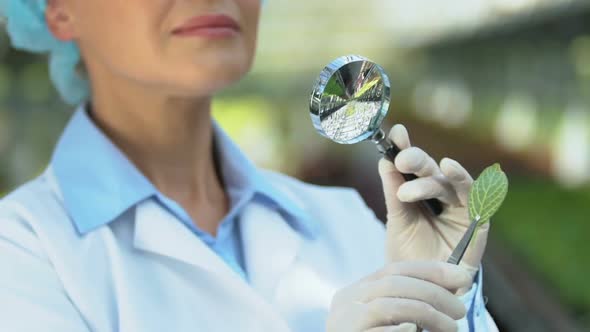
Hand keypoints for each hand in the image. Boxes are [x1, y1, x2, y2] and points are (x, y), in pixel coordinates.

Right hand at [326, 261, 470, 331]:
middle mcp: (346, 300)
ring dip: (428, 313)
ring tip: (452, 327)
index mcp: (357, 290)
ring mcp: (343, 320)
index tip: (463, 277)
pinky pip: (379, 331)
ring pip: (390, 305)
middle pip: (394, 284)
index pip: (395, 269)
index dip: (431, 269)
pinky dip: (399, 331)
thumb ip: (409, 302)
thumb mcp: (390, 318)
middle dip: (434, 292)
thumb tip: (454, 284)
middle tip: (460, 309)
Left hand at [378, 125, 487, 284]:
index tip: (395, 132)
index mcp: (419, 193)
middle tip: (400, 158)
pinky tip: (448, 168)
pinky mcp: (476, 220)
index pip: (412, 165)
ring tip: (408, 190)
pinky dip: (462, 178)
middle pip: (429, 169)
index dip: (404, 146)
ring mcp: (458, 206)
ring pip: (446, 181)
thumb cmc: (410, 254)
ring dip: (428, 179)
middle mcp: (439, 195)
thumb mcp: (397, 220)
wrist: (422, 290)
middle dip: (415, 160)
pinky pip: (474, 194)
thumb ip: (393, 191)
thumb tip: (384, 160)